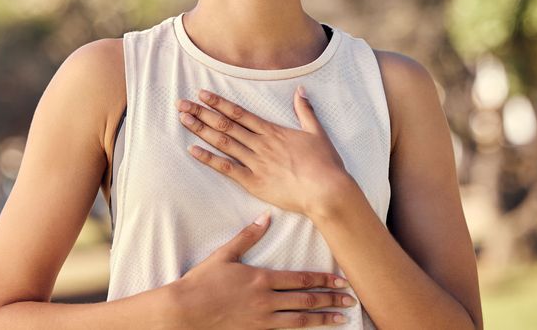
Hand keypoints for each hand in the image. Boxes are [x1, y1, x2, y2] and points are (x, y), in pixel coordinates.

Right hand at [172, 211, 355, 328]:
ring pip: (300, 320)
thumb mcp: (225, 255)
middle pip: (306, 300)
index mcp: (261, 278)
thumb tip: (266, 217)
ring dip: (323, 319)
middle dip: (331, 299)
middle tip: (351, 300)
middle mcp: (266, 300)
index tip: (341, 280)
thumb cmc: (202, 282)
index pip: (300, 279)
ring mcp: (262, 320)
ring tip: (342, 319)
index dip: (323, 279)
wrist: (185, 311)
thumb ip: (248, 236)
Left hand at [175, 86, 351, 217]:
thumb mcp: (317, 132)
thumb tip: (300, 90)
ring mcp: (255, 162)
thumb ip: (305, 111)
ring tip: (183, 120)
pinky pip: (226, 168)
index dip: (219, 103)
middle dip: (202, 113)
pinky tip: (193, 150)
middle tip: (181, 104)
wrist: (326, 190)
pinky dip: (209, 159)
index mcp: (273, 131)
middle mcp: (260, 143)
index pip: (240, 113)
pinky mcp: (254, 182)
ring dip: (201, 130)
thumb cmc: (325, 164)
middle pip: (225, 124)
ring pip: (223, 142)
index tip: (202, 95)